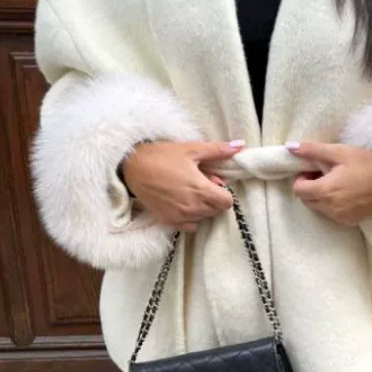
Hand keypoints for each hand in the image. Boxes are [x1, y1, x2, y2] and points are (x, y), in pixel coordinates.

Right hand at [122, 140, 243, 231]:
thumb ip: (217, 150)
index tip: (214, 184)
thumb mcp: (191, 149)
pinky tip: (182, 203)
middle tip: (200, 184)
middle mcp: (193, 207)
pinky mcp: (169, 221)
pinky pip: (190, 225)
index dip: (224, 193)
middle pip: (216, 210)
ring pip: (204, 217)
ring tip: (188, 191)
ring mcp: (181, 216)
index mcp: (201, 190)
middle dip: (213, 198)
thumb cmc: (161, 156)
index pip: (227, 202)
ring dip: (202, 207)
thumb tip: (240, 146)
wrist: (132, 167)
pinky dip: (191, 217)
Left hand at [288, 141, 371, 225]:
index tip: (314, 171)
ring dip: (321, 197)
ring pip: (318, 208)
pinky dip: (333, 205)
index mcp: (325, 190)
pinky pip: (331, 215)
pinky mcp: (349, 222)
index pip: (298, 190)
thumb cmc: (366, 164)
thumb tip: (289, 147)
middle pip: (306, 200)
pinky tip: (346, 194)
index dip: (302, 179)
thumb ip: (313, 150)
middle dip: (310, 188)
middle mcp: (329, 208)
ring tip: (338, 184)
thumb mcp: (339, 152)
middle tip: (326, 175)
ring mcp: (339, 217)